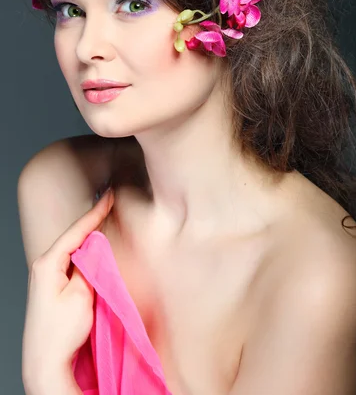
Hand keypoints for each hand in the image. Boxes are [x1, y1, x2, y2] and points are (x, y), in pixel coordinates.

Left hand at [22, 188, 113, 386]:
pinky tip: (96, 255)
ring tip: (106, 225)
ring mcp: (46, 279)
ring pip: (73, 252)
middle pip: (73, 238)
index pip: (76, 231)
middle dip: (92, 223)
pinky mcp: (52, 290)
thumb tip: (96, 248)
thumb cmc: (60, 332)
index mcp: (47, 263)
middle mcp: (43, 267)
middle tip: (110, 205)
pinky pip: (72, 265)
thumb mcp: (81, 294)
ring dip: (90, 241)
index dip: (95, 213)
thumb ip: (89, 266)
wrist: (45, 363)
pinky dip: (86, 257)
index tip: (109, 196)